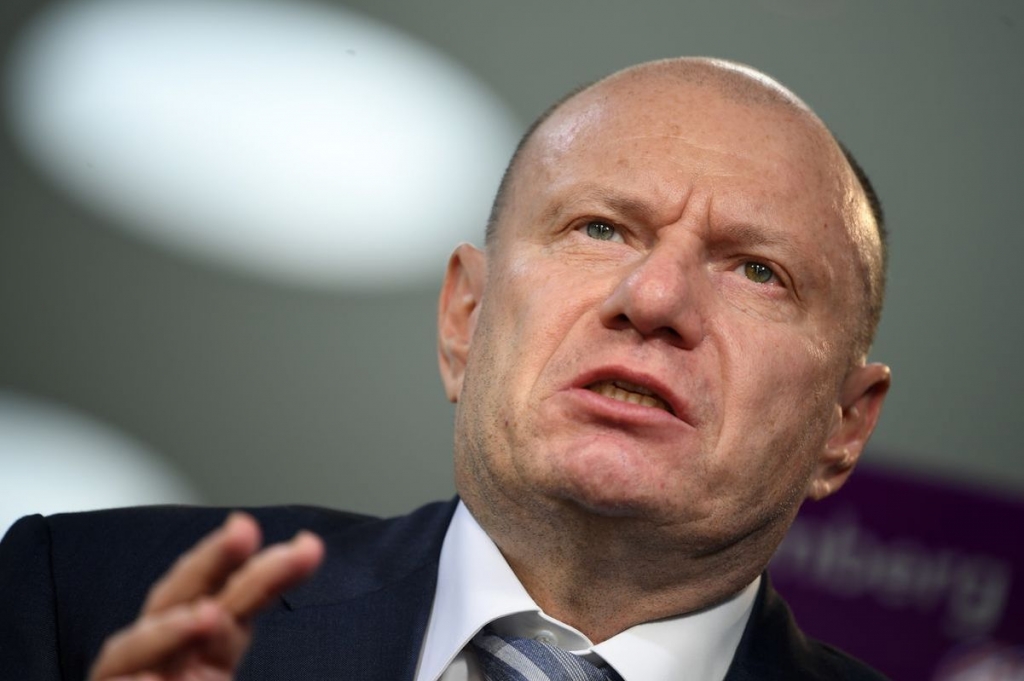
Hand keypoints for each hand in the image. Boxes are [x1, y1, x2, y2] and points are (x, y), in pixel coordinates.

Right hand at [89, 512, 323, 680]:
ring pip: (132, 646)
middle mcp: (164, 660)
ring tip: (207, 616)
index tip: (309, 548)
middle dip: (212, 561)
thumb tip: (235, 613)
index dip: (269, 574)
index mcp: (207, 653)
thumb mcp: (222, 675)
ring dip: (169, 628)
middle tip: (243, 530)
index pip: (239, 603)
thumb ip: (229, 651)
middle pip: (183, 598)